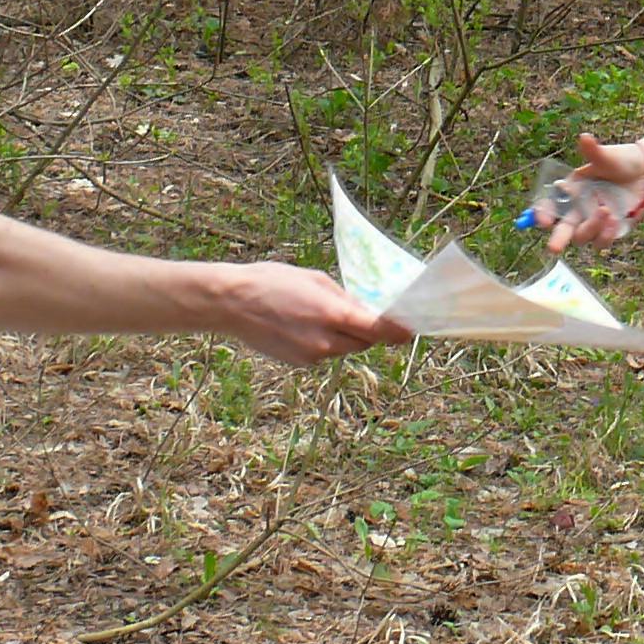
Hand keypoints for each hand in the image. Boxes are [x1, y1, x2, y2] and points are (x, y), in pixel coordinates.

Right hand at [217, 262, 411, 365]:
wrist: (232, 304)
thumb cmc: (272, 282)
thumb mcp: (315, 280)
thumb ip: (345, 299)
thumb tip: (367, 311)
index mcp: (333, 314)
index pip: (379, 330)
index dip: (399, 331)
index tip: (411, 330)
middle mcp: (325, 341)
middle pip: (364, 343)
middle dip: (368, 332)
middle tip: (361, 314)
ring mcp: (312, 356)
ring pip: (344, 350)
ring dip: (345, 337)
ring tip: (320, 314)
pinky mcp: (299, 364)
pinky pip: (324, 354)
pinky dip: (324, 343)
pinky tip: (303, 325)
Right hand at [543, 132, 643, 253]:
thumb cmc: (622, 161)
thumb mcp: (607, 156)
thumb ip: (594, 152)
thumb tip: (584, 137)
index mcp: (571, 190)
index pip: (550, 205)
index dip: (542, 213)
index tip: (542, 219)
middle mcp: (579, 209)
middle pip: (563, 230)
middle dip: (557, 239)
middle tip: (553, 248)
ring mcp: (594, 222)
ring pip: (583, 238)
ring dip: (590, 229)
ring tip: (605, 211)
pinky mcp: (610, 230)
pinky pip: (602, 242)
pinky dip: (606, 235)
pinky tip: (614, 220)